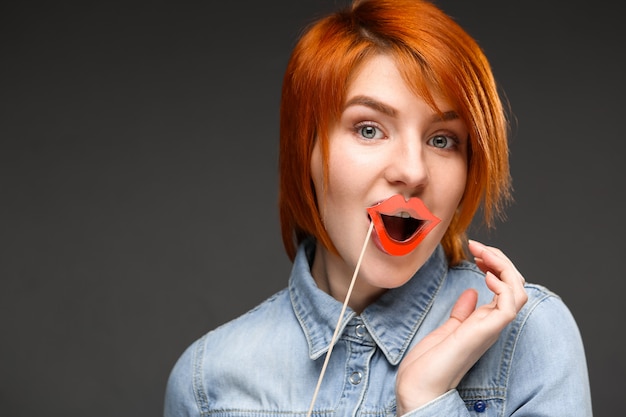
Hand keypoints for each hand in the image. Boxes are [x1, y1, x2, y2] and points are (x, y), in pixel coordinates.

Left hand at [395, 240, 527, 414]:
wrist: (419, 386)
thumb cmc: (429, 364)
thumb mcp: (447, 330)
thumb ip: (462, 313)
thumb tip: (471, 292)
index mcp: (484, 322)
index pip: (505, 288)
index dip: (496, 265)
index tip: (476, 252)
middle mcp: (492, 324)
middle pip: (515, 285)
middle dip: (501, 260)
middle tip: (478, 247)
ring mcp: (490, 328)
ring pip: (518, 291)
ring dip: (504, 267)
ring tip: (483, 255)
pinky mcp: (485, 332)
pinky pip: (510, 306)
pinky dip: (504, 286)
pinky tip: (487, 275)